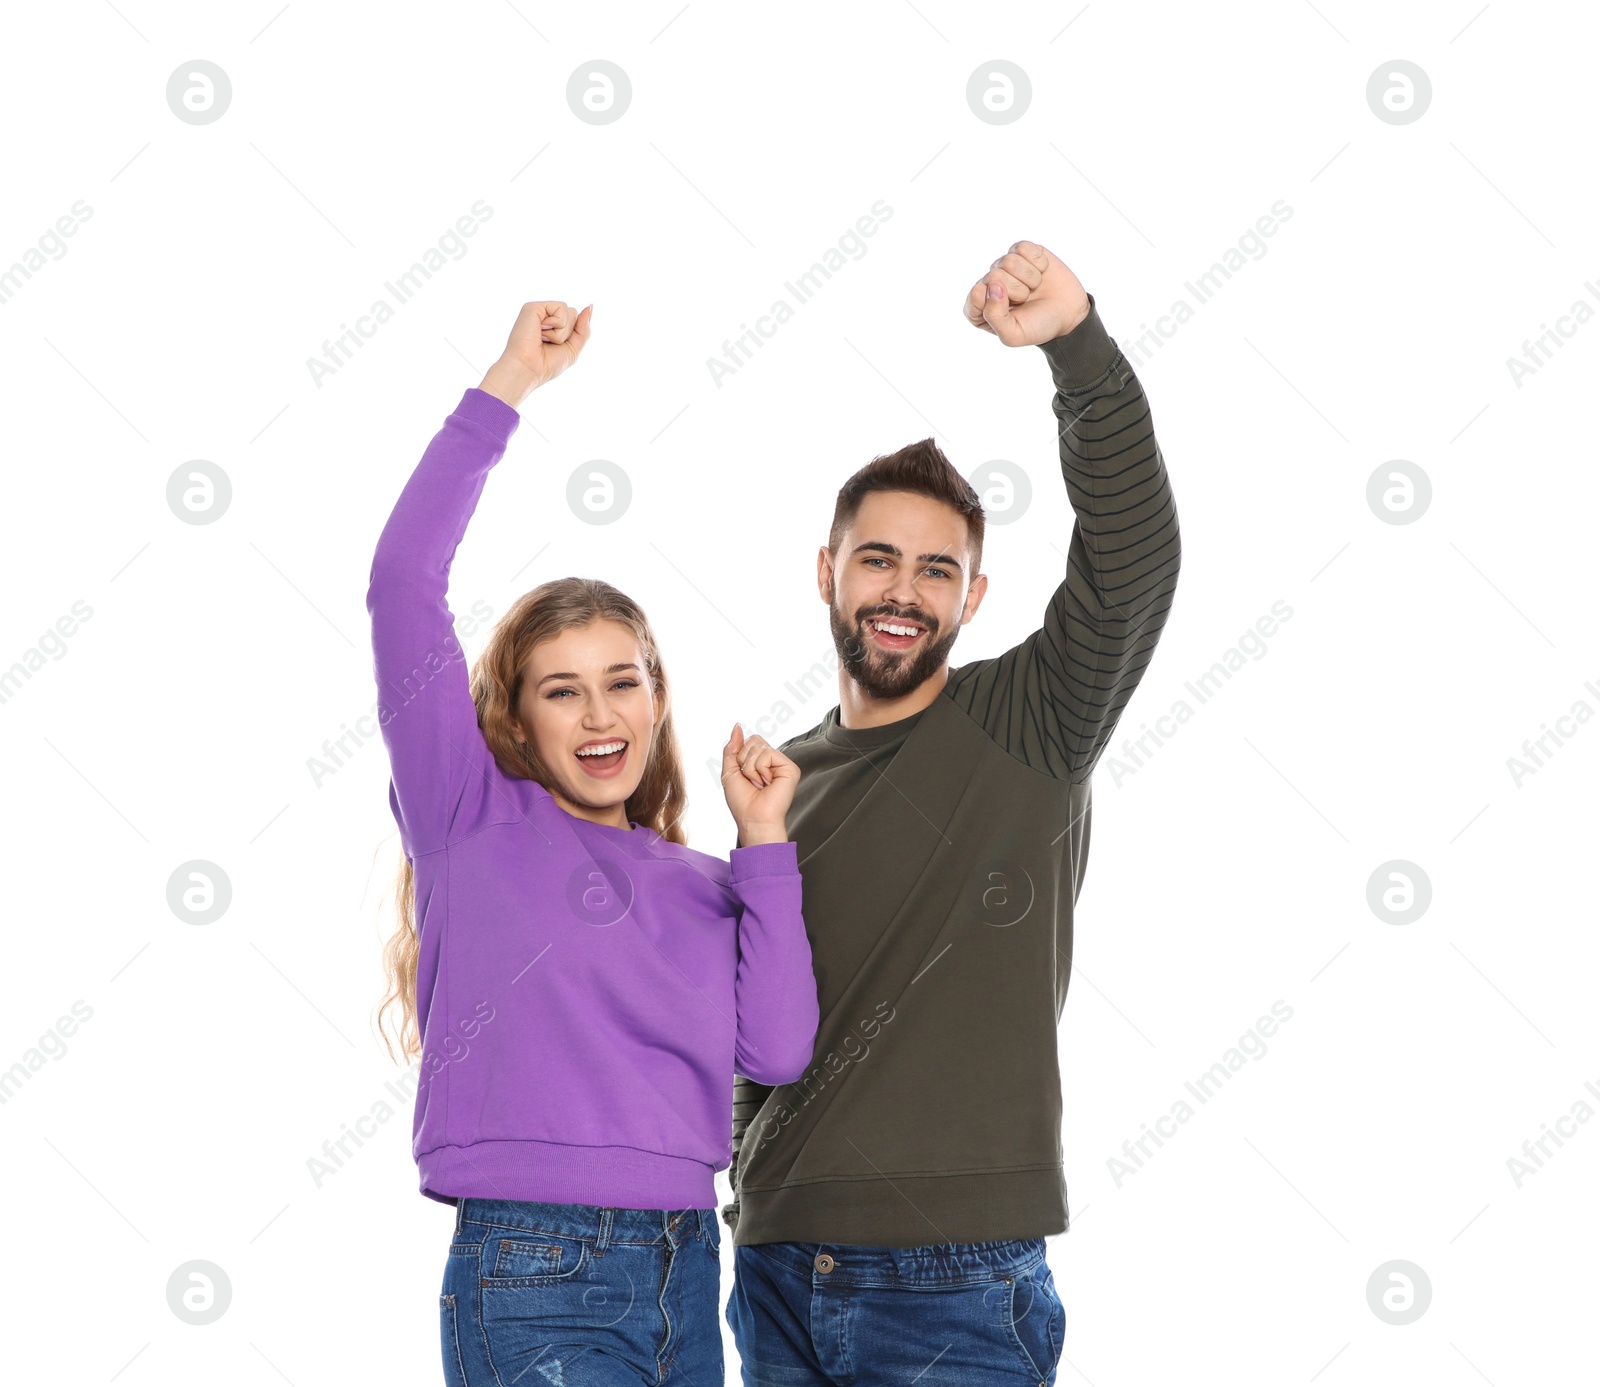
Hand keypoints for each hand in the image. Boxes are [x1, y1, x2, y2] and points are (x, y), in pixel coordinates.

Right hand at [479, 300, 593, 406]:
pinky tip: (541, 332)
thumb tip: (590, 306)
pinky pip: (561, 308)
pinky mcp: (533, 307)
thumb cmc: (547, 364)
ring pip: (570, 311)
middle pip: (574, 314)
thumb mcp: (573, 348)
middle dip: (568, 333)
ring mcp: (539, 311)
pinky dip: (556, 324)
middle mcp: (546, 316)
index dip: (573, 335)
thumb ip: (583, 328)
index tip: (556, 347)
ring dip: (562, 332)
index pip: (576, 320)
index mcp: (553, 326)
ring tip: (544, 338)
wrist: (529, 369)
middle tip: (549, 343)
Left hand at [720, 723, 797, 843]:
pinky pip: (767, 754)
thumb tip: (737, 726)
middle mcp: (773, 761)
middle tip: (751, 780)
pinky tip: (767, 783)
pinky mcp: (790, 768)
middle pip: (753, 740)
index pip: (749, 741)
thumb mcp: (730, 771)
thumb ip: (732, 748)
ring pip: (759, 746)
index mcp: (760, 762)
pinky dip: (760, 769)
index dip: (739, 755)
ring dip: (751, 768)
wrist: (753, 818)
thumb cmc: (742, 802)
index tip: (742, 774)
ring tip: (759, 784)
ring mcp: (782, 764)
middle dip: (744, 760)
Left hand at [962, 241, 1089, 346]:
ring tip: (1034, 288)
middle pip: (995, 275)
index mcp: (979, 307)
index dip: (997, 302)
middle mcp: (989, 283)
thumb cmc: (1038, 327)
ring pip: (1010, 260)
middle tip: (1026, 300)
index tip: (1012, 311)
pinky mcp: (1023, 253)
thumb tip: (993, 285)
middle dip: (1018, 291)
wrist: (1068, 315)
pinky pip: (1024, 247)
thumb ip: (994, 316)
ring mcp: (1006, 266)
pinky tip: (1041, 272)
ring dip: (1030, 278)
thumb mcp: (1013, 335)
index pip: (976, 294)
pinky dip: (1038, 262)